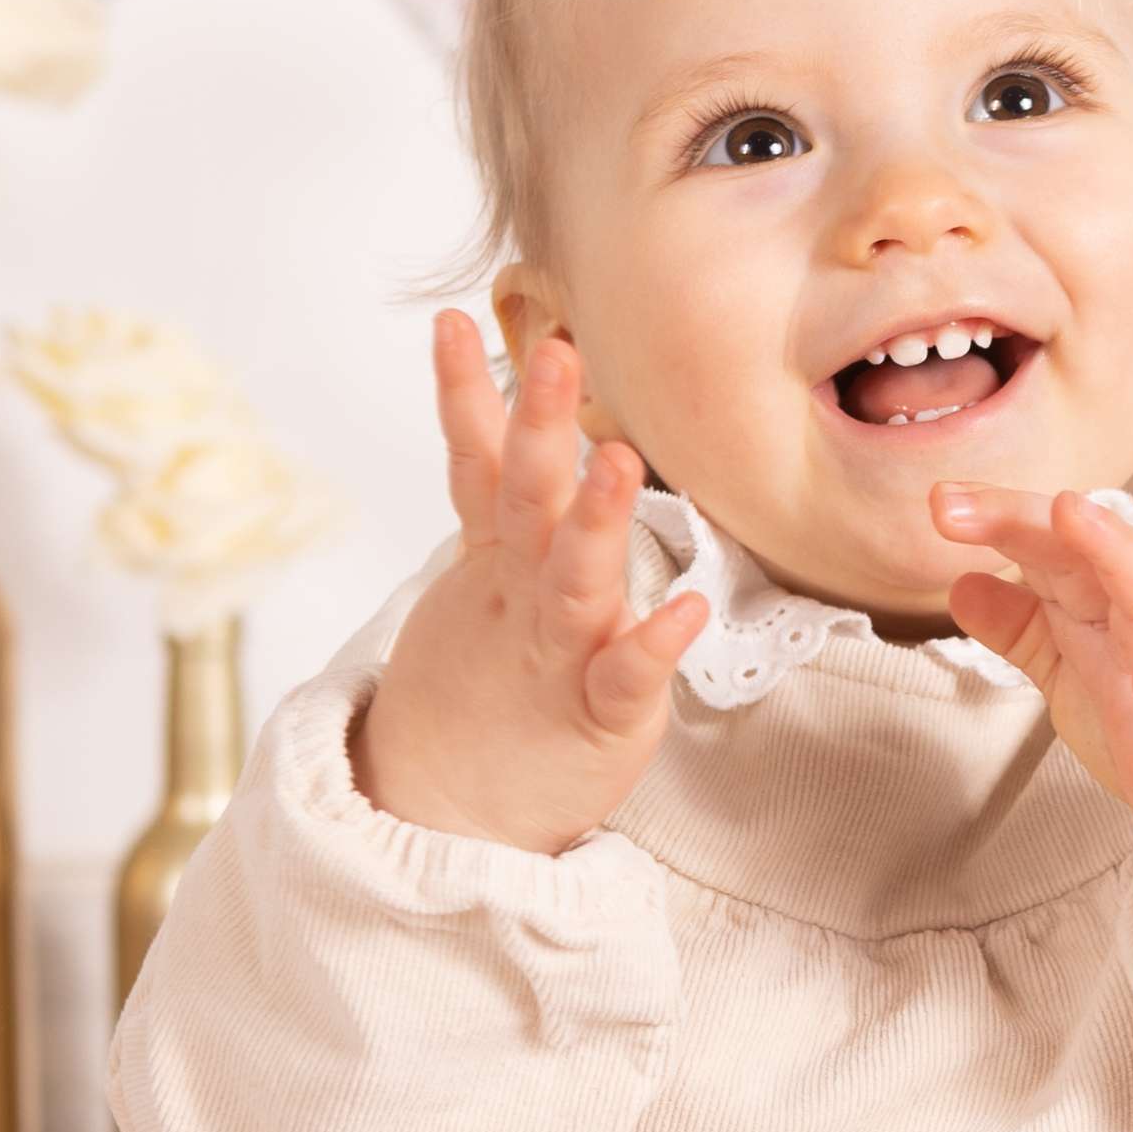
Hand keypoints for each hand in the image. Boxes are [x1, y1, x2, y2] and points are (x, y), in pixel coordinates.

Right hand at [356, 310, 710, 854]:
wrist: (449, 810)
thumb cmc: (491, 688)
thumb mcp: (487, 587)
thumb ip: (503, 506)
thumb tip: (517, 420)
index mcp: (500, 561)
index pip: (479, 465)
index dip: (466, 396)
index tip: (455, 322)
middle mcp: (525, 595)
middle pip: (527, 501)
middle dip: (540, 427)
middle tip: (554, 357)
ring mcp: (557, 653)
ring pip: (573, 578)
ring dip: (594, 520)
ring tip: (616, 461)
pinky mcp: (597, 716)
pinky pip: (626, 674)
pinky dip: (652, 645)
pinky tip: (683, 612)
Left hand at [930, 483, 1132, 885]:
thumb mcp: (1078, 671)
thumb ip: (1024, 629)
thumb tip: (960, 584)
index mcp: (1108, 606)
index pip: (1051, 545)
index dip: (997, 518)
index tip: (936, 500)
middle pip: (1089, 554)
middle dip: (1025, 520)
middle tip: (950, 503)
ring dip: (1115, 556)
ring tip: (1071, 514)